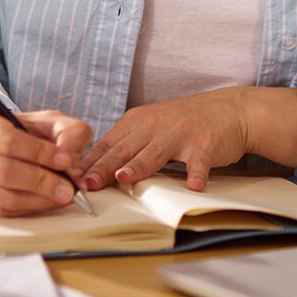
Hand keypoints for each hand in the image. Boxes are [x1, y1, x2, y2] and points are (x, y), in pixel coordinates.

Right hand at [0, 100, 93, 216]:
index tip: (65, 161)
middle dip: (41, 181)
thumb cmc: (22, 133)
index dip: (38, 153)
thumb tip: (70, 155)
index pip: (7, 140)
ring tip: (63, 195)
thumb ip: (67, 132)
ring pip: (4, 197)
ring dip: (39, 199)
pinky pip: (4, 212)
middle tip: (68, 187)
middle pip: (3, 171)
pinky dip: (30, 208)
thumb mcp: (47, 122)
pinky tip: (46, 201)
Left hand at [78, 88, 255, 191]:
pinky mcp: (204, 144)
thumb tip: (94, 172)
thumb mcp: (150, 128)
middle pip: (124, 149)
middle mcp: (154, 125)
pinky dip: (196, 174)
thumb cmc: (184, 124)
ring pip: (155, 152)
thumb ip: (126, 146)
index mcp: (137, 122)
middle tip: (87, 184)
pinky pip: (198, 162)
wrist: (227, 110)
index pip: (107, 145)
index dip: (88, 162)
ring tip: (125, 178)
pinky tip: (193, 186)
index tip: (69, 178)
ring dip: (139, 166)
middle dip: (103, 167)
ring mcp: (179, 134)